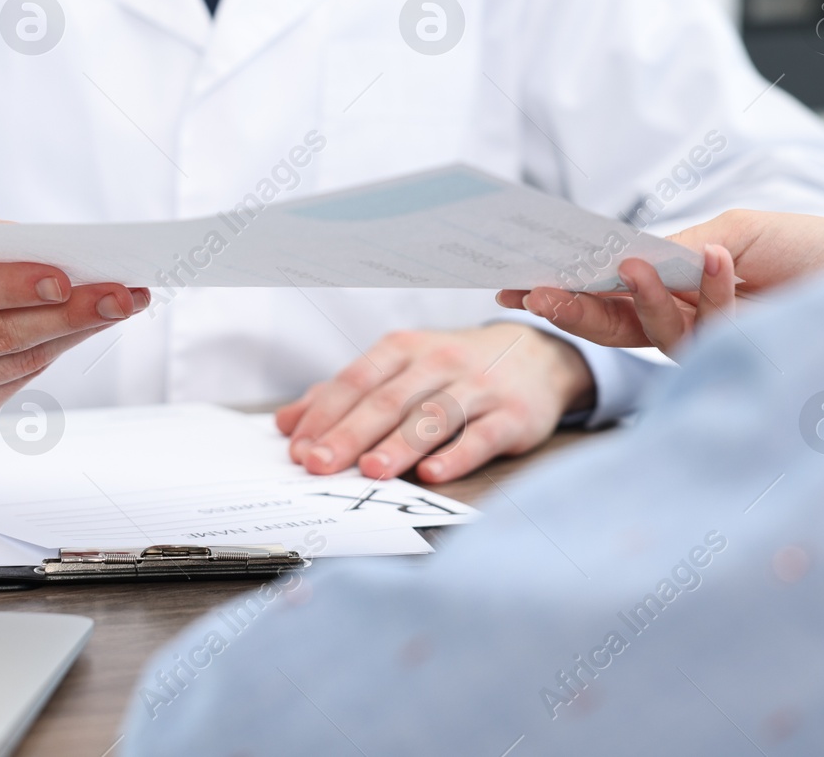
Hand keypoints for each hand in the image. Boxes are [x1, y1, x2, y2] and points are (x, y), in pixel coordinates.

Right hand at [0, 207, 147, 432]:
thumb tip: (53, 253)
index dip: (14, 285)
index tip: (65, 277)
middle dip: (67, 313)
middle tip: (119, 294)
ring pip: (14, 362)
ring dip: (72, 333)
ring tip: (117, 307)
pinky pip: (12, 383)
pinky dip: (51, 354)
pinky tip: (78, 331)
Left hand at [274, 324, 593, 483]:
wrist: (537, 356)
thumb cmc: (452, 369)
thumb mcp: (399, 369)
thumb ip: (343, 395)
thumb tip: (286, 423)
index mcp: (403, 350)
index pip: (356, 381)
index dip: (325, 414)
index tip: (299, 448)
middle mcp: (438, 362)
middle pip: (388, 400)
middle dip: (351, 434)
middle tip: (319, 464)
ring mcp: (478, 387)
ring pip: (433, 416)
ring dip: (399, 445)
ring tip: (370, 470)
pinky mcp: (513, 415)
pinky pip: (482, 435)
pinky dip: (457, 455)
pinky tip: (433, 475)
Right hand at [497, 209, 823, 357]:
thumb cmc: (816, 254)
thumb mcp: (738, 231)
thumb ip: (681, 248)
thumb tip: (623, 261)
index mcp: (676, 293)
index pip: (606, 296)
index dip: (562, 291)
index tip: (515, 282)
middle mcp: (687, 324)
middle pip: (611, 323)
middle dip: (571, 308)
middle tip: (533, 292)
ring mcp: (714, 346)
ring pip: (653, 331)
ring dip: (636, 296)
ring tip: (624, 262)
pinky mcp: (746, 358)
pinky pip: (713, 330)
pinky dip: (714, 289)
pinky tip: (717, 256)